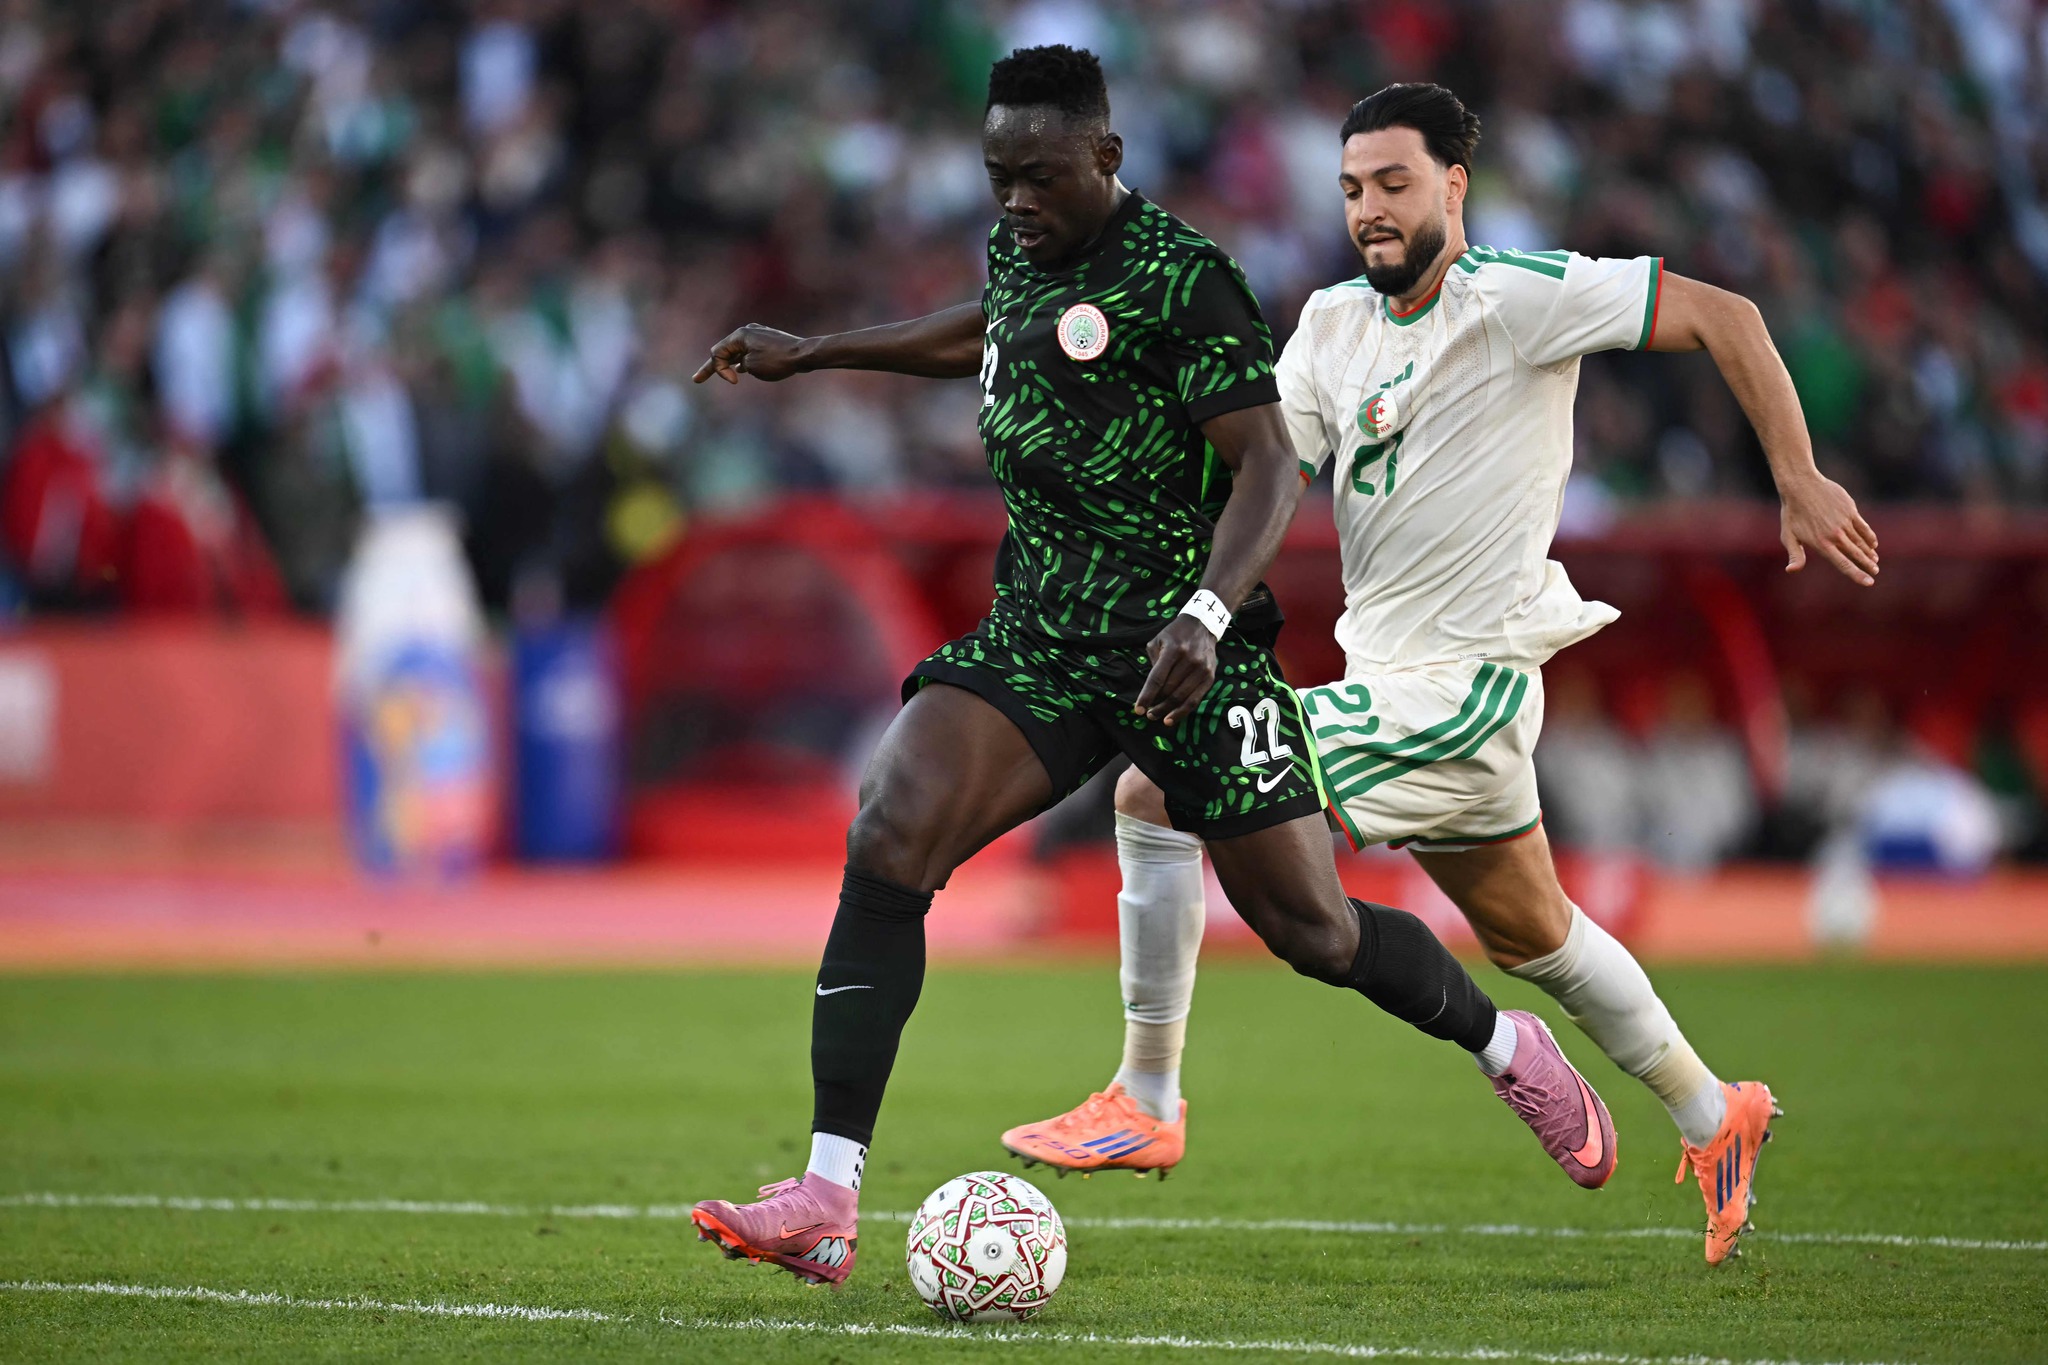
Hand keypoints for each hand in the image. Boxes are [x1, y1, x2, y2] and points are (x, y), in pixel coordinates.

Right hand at [692, 325, 809, 383]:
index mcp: (739, 335)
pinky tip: (739, 369)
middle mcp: (747, 331)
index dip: (719, 370)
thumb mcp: (752, 366)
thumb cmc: (778, 360)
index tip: (734, 382)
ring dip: (728, 364)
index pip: (717, 353)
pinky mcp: (768, 341)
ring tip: (713, 373)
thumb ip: (740, 364)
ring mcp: (758, 335)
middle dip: (713, 367)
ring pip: (737, 352)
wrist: (804, 355)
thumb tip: (744, 363)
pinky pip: (749, 352)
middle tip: (696, 379)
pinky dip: (742, 361)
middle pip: (724, 351)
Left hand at [1134, 615, 1218, 726]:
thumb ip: (1153, 663)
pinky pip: (1195, 699)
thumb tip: (1151, 689)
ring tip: (1155, 716)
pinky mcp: (1210, 676)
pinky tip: (1171, 718)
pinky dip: (1182, 712)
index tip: (1138, 710)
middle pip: (1169, 690)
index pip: (1157, 678)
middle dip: (1155, 704)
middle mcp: (1189, 660)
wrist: (1202, 625)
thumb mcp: (1158, 641)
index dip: (1147, 696)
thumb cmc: (1175, 634)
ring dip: (1166, 710)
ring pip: (1181, 697)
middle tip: (1147, 713)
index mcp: (1173, 650)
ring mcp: (1202, 669)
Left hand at [1780, 473, 1878, 585]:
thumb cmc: (1792, 513)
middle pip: (1856, 554)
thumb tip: (1791, 571)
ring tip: (1874, 559)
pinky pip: (1863, 527)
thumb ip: (1795, 555)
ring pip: (1861, 541)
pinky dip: (1869, 536)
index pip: (1843, 564)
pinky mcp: (1850, 511)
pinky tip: (1873, 543)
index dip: (1857, 574)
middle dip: (1867, 564)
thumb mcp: (1788, 536)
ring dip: (1869, 552)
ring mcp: (1844, 522)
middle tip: (1875, 572)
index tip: (1870, 582)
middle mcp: (1836, 535)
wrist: (1801, 485)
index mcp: (1821, 544)